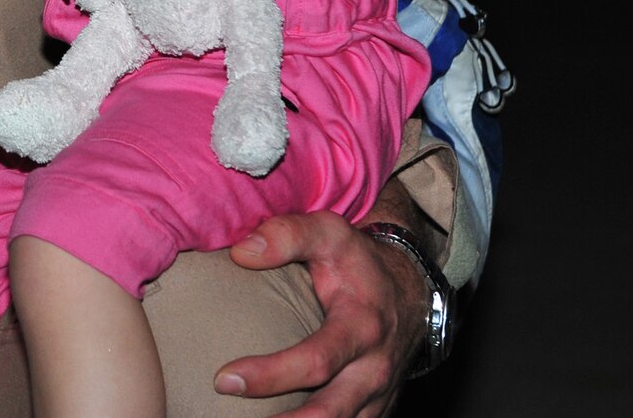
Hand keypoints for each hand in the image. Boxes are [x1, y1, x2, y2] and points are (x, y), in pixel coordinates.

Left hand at [211, 210, 426, 417]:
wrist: (409, 289)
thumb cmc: (358, 261)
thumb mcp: (329, 233)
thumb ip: (287, 235)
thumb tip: (241, 252)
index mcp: (362, 327)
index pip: (315, 361)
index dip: (269, 374)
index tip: (224, 379)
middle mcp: (374, 369)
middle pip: (328, 412)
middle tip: (232, 416)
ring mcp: (377, 395)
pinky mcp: (373, 410)